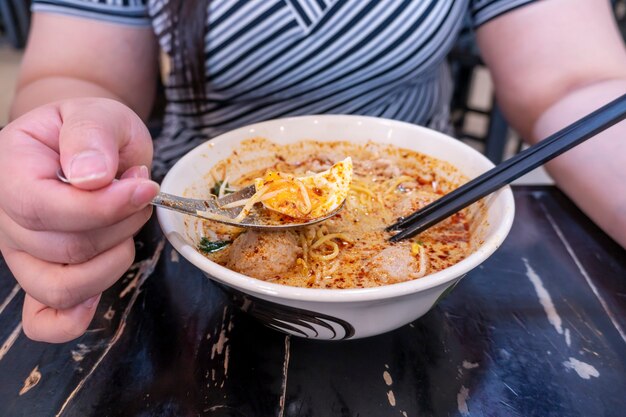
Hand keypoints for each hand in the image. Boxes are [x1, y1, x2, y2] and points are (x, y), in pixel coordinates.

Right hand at [0, 98, 159, 342]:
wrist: (88, 148)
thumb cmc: (92, 131)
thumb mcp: (97, 114)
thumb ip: (91, 136)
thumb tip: (92, 178)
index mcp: (8, 172)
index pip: (43, 209)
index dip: (102, 208)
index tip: (144, 188)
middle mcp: (4, 219)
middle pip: (64, 249)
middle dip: (121, 225)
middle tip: (140, 192)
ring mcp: (20, 254)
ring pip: (62, 287)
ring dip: (114, 259)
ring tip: (127, 221)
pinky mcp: (40, 277)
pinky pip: (45, 320)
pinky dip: (75, 318)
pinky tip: (100, 287)